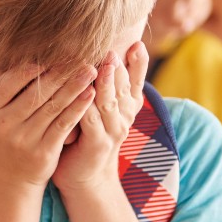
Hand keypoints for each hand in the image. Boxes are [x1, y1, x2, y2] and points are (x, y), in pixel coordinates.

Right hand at [0, 53, 96, 197]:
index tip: (45, 53)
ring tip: (89, 68)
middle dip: (58, 73)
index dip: (27, 69)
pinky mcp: (45, 152)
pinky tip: (90, 93)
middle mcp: (4, 126)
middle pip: (35, 94)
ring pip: (53, 107)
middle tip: (78, 54)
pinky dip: (78, 108)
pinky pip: (64, 125)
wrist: (3, 181)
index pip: (7, 84)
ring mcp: (26, 140)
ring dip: (73, 87)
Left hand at [52, 43, 147, 198]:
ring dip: (106, 82)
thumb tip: (95, 53)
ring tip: (104, 65)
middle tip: (114, 48)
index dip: (138, 63)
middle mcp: (123, 116)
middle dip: (118, 67)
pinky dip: (86, 104)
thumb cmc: (85, 136)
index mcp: (126, 105)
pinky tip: (83, 92)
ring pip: (109, 101)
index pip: (135, 79)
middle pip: (122, 86)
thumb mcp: (97, 108)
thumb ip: (100, 86)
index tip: (137, 43)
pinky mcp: (97, 143)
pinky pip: (91, 119)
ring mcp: (112, 130)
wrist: (86, 178)